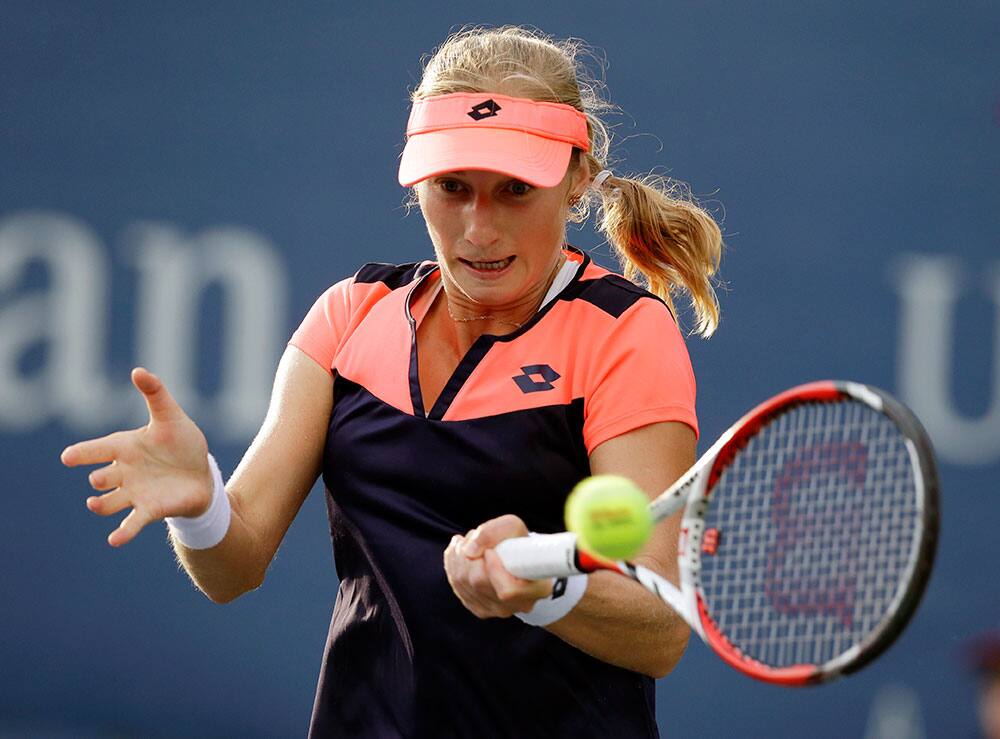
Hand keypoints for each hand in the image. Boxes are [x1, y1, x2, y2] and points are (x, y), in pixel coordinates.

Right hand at [61, 368, 211, 547]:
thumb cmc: (182, 444)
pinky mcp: (149, 510)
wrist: (202, 474)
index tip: (68, 457)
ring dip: (102, 504)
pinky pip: (131, 524)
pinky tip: (114, 541)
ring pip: (108, 502)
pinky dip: (122, 533)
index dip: (83, 453)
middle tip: (103, 478)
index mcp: (124, 447)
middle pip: (102, 477)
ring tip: (96, 503)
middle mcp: (123, 472)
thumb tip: (138, 371)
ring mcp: (133, 493)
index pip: (97, 449)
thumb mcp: (171, 417)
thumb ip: (155, 395)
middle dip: (100, 479)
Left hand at [443, 514, 552, 618]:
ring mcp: (499, 610)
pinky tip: (460, 554)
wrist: (515, 556)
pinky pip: (458, 588)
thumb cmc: (518, 541)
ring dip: (458, 557)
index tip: (490, 551)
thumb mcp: (512, 526)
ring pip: (464, 584)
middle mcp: (519, 605)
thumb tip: (469, 551)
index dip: (493, 568)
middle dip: (469, 555)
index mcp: (538, 588)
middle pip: (479, 583)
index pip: (508, 590)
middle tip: (473, 538)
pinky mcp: (481, 609)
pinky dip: (453, 566)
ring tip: (467, 542)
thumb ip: (492, 532)